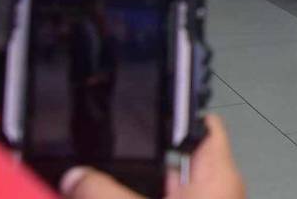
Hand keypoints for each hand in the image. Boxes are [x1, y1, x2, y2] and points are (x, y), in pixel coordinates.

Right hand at [61, 115, 245, 198]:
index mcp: (218, 176)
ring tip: (92, 189)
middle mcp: (215, 192)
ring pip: (159, 191)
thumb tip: (78, 177)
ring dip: (127, 191)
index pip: (203, 125)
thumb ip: (109, 195)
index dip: (174, 111)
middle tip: (95, 163)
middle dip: (132, 161)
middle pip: (170, 161)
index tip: (140, 106)